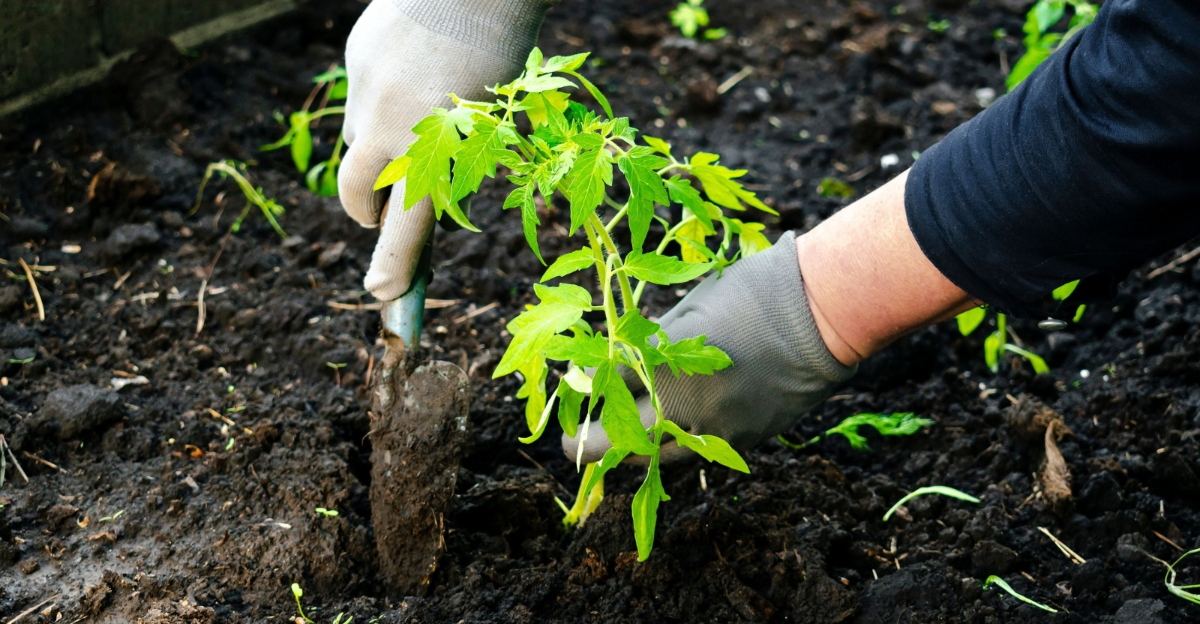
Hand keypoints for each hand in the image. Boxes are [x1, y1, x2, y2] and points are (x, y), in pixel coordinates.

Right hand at [338, 0, 554, 299]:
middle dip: (367, 212)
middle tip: (382, 213)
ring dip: (380, 148)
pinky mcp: (358, 58)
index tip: (382, 294)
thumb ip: (447, 156)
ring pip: (360, 139)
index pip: (407, 226)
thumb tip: (415, 192)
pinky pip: (363, 93)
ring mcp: (367, 92)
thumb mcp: (484, 118)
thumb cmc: (497, 52)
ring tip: (421, 118)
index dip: (394, 265)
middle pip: (357, 193)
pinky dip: (383, 97)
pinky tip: (413, 71)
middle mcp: (391, 127)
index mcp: (435, 149)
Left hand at [562, 232, 857, 463]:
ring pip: (660, 457)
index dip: (583, 396)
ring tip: (613, 445)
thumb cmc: (752, 294)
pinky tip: (661, 438)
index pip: (608, 393)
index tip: (572, 396)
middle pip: (623, 441)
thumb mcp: (690, 308)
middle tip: (572, 442)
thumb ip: (650, 341)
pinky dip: (672, 448)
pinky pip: (697, 452)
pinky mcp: (744, 438)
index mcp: (670, 366)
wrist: (822, 314)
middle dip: (591, 445)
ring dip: (631, 453)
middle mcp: (690, 407)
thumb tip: (615, 360)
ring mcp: (720, 428)